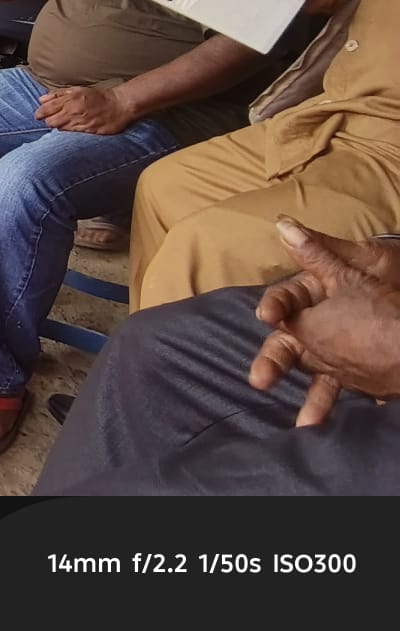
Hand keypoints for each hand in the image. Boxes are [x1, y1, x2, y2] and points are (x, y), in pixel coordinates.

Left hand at [32, 86, 135, 133]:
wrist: (119, 105)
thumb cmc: (98, 97)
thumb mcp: (77, 90)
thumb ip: (58, 94)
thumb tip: (42, 99)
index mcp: (69, 99)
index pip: (46, 109)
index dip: (40, 113)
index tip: (39, 115)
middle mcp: (73, 111)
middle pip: (50, 121)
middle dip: (48, 121)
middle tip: (50, 120)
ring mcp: (80, 122)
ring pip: (59, 128)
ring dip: (58, 126)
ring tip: (62, 123)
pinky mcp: (87, 131)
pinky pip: (70, 133)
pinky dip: (67, 131)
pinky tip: (70, 128)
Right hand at [248, 217, 399, 424]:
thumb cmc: (391, 275)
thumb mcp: (358, 262)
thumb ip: (318, 250)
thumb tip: (282, 222)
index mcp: (315, 296)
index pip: (286, 300)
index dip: (275, 307)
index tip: (266, 315)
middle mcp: (318, 325)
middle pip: (289, 345)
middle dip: (274, 362)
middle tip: (259, 379)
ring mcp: (335, 353)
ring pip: (311, 373)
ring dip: (307, 397)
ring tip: (303, 423)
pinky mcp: (355, 376)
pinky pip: (338, 392)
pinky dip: (332, 408)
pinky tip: (324, 424)